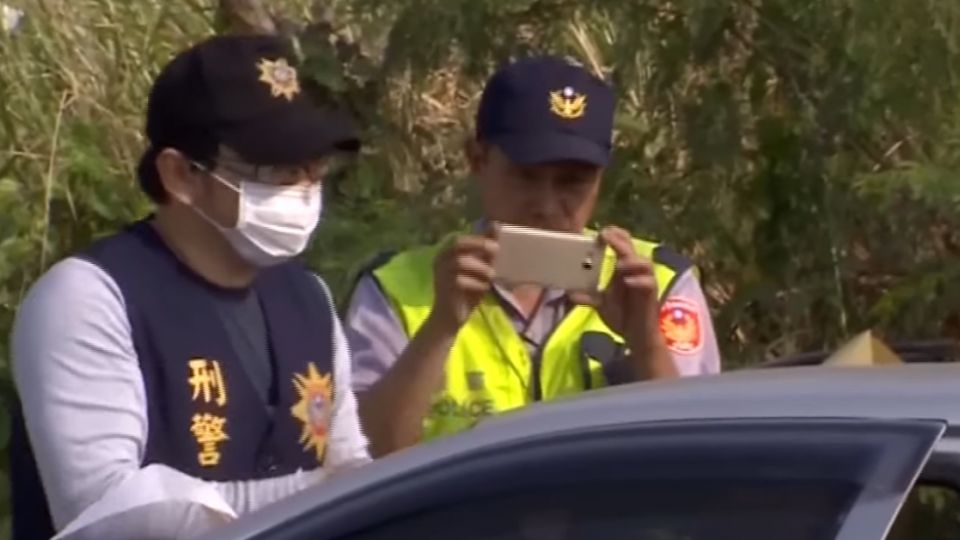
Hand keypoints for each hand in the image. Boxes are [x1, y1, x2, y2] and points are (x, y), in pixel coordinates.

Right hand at [426, 233, 498, 334]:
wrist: (450, 319)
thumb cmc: (466, 292)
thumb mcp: (479, 270)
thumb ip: (485, 252)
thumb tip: (496, 227)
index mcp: (446, 254)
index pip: (460, 238)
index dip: (478, 237)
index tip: (495, 240)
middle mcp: (440, 260)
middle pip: (458, 244)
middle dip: (479, 245)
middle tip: (496, 250)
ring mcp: (440, 273)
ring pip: (461, 261)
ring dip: (481, 267)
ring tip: (491, 275)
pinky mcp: (444, 287)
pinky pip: (461, 280)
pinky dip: (477, 283)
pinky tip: (484, 288)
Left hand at [571, 226, 664, 354]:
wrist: (635, 335)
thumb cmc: (622, 316)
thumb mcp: (600, 304)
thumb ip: (587, 297)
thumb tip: (569, 293)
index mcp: (623, 269)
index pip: (622, 244)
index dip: (614, 236)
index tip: (600, 233)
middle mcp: (635, 271)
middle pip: (632, 248)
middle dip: (620, 241)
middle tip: (606, 236)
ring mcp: (645, 281)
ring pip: (645, 262)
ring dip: (631, 260)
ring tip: (618, 264)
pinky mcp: (651, 294)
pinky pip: (649, 282)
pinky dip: (639, 280)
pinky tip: (628, 282)